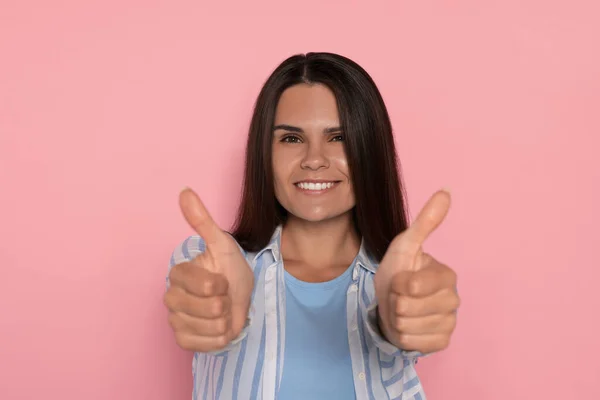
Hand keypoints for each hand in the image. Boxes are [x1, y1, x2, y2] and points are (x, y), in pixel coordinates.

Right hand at [164, 187, 253, 351]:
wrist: (240, 296)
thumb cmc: (229, 269)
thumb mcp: (221, 243)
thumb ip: (202, 220)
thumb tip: (185, 191)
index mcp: (178, 274)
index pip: (206, 286)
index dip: (222, 285)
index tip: (222, 280)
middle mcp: (171, 297)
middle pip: (210, 308)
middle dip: (225, 303)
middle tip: (223, 296)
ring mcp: (175, 320)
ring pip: (211, 327)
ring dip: (225, 320)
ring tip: (222, 310)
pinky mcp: (183, 340)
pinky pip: (206, 345)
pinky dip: (220, 338)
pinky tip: (219, 327)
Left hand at [373, 189, 459, 353]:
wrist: (391, 304)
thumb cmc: (398, 273)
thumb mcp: (405, 245)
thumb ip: (425, 222)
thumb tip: (445, 191)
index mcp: (447, 276)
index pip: (411, 286)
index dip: (396, 283)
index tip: (400, 279)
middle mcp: (454, 301)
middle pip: (405, 307)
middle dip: (394, 301)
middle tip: (399, 295)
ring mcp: (450, 324)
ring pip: (406, 326)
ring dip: (395, 318)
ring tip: (402, 309)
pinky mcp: (442, 343)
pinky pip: (412, 343)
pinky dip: (402, 336)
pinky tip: (408, 326)